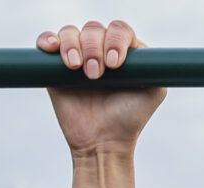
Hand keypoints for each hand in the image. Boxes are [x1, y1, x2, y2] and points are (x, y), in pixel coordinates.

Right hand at [37, 20, 163, 153]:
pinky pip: (48, 40)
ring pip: (71, 32)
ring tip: (76, 69)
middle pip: (94, 29)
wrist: (102, 142)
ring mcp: (77, 56)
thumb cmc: (129, 118)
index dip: (116, 40)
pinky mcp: (54, 66)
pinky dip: (48, 39)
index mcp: (124, 52)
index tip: (114, 65)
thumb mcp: (154, 92)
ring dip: (73, 46)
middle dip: (94, 48)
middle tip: (95, 76)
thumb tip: (144, 49)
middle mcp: (101, 50)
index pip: (119, 30)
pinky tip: (52, 49)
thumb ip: (156, 67)